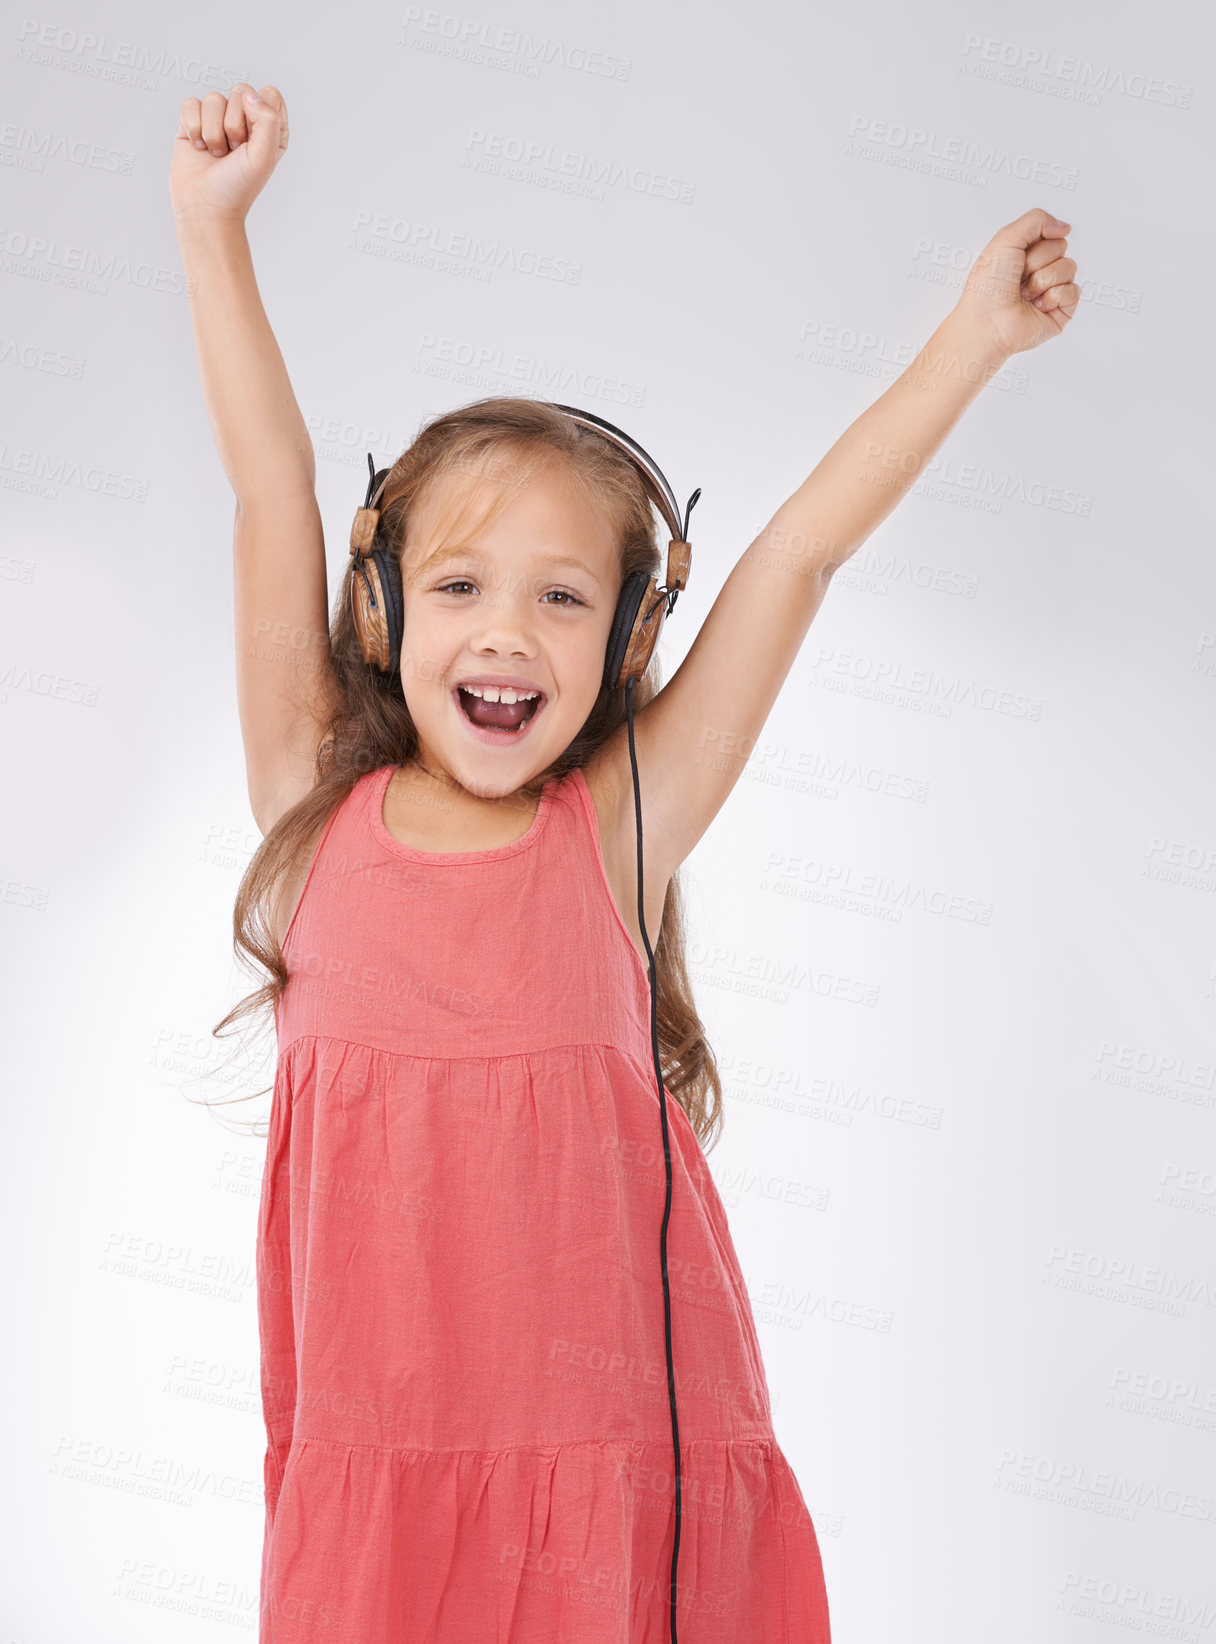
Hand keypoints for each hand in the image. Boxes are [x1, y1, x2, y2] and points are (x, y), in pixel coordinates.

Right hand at [170, 84, 289, 224]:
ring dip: (213, 131)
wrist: (205, 207)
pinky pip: (191, 104)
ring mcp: (217, 120)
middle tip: (234, 151)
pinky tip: (199, 146)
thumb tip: (249, 94)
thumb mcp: (264, 155)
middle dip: (234, 124)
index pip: (269, 94)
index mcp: (269, 128)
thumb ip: (268, 119)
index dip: (259, 113)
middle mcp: (244, 121)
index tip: (253, 140)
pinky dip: (193, 127)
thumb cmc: (238, 187)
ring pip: (213, 98)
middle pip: (240, 92)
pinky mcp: (193, 123)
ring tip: (216, 153)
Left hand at [953, 207, 1079, 358]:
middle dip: (1038, 261)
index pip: (1050, 233)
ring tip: (1025, 295)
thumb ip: (1037, 219)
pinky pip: (1074, 290)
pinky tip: (1037, 307)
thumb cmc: (988, 287)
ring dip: (1043, 279)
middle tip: (1019, 279)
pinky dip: (1054, 296)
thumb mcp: (1006, 238)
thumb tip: (1065, 228)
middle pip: (1061, 247)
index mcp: (1024, 254)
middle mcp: (1038, 271)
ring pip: (1069, 267)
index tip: (1017, 257)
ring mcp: (1051, 290)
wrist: (988, 323)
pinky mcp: (1061, 311)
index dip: (1035, 242)